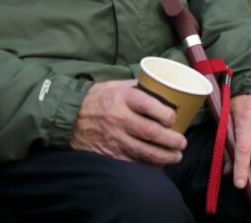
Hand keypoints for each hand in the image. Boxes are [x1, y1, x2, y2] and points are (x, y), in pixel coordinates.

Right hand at [70, 80, 186, 164]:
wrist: (69, 118)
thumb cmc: (96, 99)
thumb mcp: (115, 85)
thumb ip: (137, 86)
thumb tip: (162, 86)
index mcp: (122, 98)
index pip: (149, 106)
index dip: (167, 114)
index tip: (174, 118)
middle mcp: (119, 119)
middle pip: (151, 132)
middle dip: (172, 140)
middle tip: (182, 143)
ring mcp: (114, 138)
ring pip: (145, 151)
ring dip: (165, 156)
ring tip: (176, 156)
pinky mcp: (110, 153)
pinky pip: (133, 162)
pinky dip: (148, 165)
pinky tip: (158, 165)